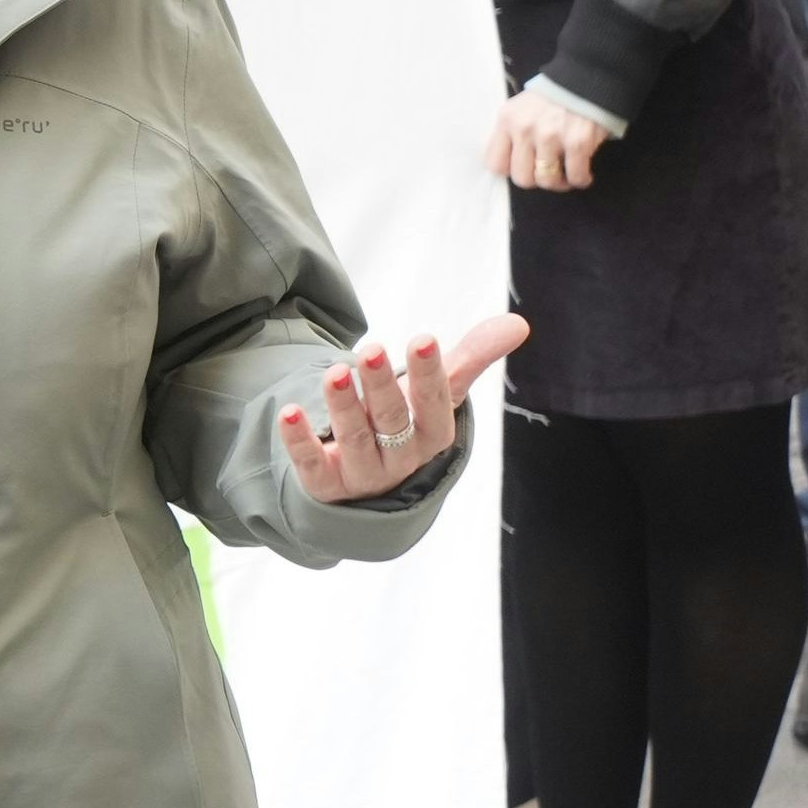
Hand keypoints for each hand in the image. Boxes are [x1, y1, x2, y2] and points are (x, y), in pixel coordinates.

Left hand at [278, 316, 529, 500]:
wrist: (369, 478)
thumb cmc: (407, 422)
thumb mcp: (437, 392)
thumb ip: (471, 358)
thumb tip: (519, 324)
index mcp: (432, 433)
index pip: (436, 403)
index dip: (429, 373)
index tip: (422, 338)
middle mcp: (401, 457)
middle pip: (392, 420)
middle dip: (381, 386)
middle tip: (370, 350)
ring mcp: (363, 473)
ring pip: (355, 440)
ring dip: (344, 406)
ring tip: (334, 373)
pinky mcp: (326, 483)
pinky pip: (312, 465)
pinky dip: (300, 440)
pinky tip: (288, 413)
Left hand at [487, 87, 609, 190]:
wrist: (587, 78)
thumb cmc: (552, 97)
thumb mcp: (521, 108)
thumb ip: (510, 133)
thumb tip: (508, 162)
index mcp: (507, 121)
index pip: (495, 163)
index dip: (510, 171)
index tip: (523, 168)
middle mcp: (525, 130)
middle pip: (522, 178)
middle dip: (536, 180)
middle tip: (547, 172)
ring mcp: (551, 137)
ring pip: (547, 180)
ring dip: (559, 183)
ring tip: (565, 175)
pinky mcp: (577, 142)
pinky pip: (576, 176)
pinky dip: (581, 180)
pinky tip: (583, 174)